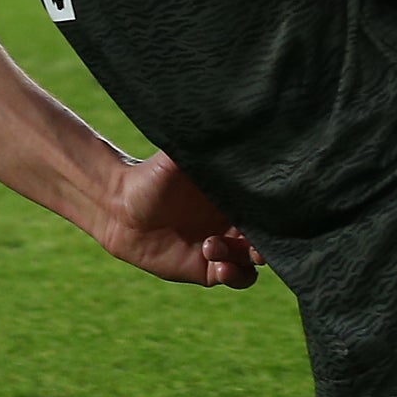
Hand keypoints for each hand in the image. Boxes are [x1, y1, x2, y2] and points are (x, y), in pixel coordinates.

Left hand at [92, 150, 260, 288]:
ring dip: (245, 260)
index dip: (276, 215)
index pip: (268, 209)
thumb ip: (208, 145)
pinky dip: (234, 275)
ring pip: (253, 262)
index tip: (272, 215)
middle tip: (254, 243)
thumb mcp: (183, 155)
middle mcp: (233, 221)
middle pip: (268, 238)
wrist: (121, 206)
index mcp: (234, 195)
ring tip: (213, 247)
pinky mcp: (206, 269)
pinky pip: (233, 277)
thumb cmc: (154, 175)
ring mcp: (222, 246)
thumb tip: (234, 118)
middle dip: (267, 244)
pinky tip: (218, 265)